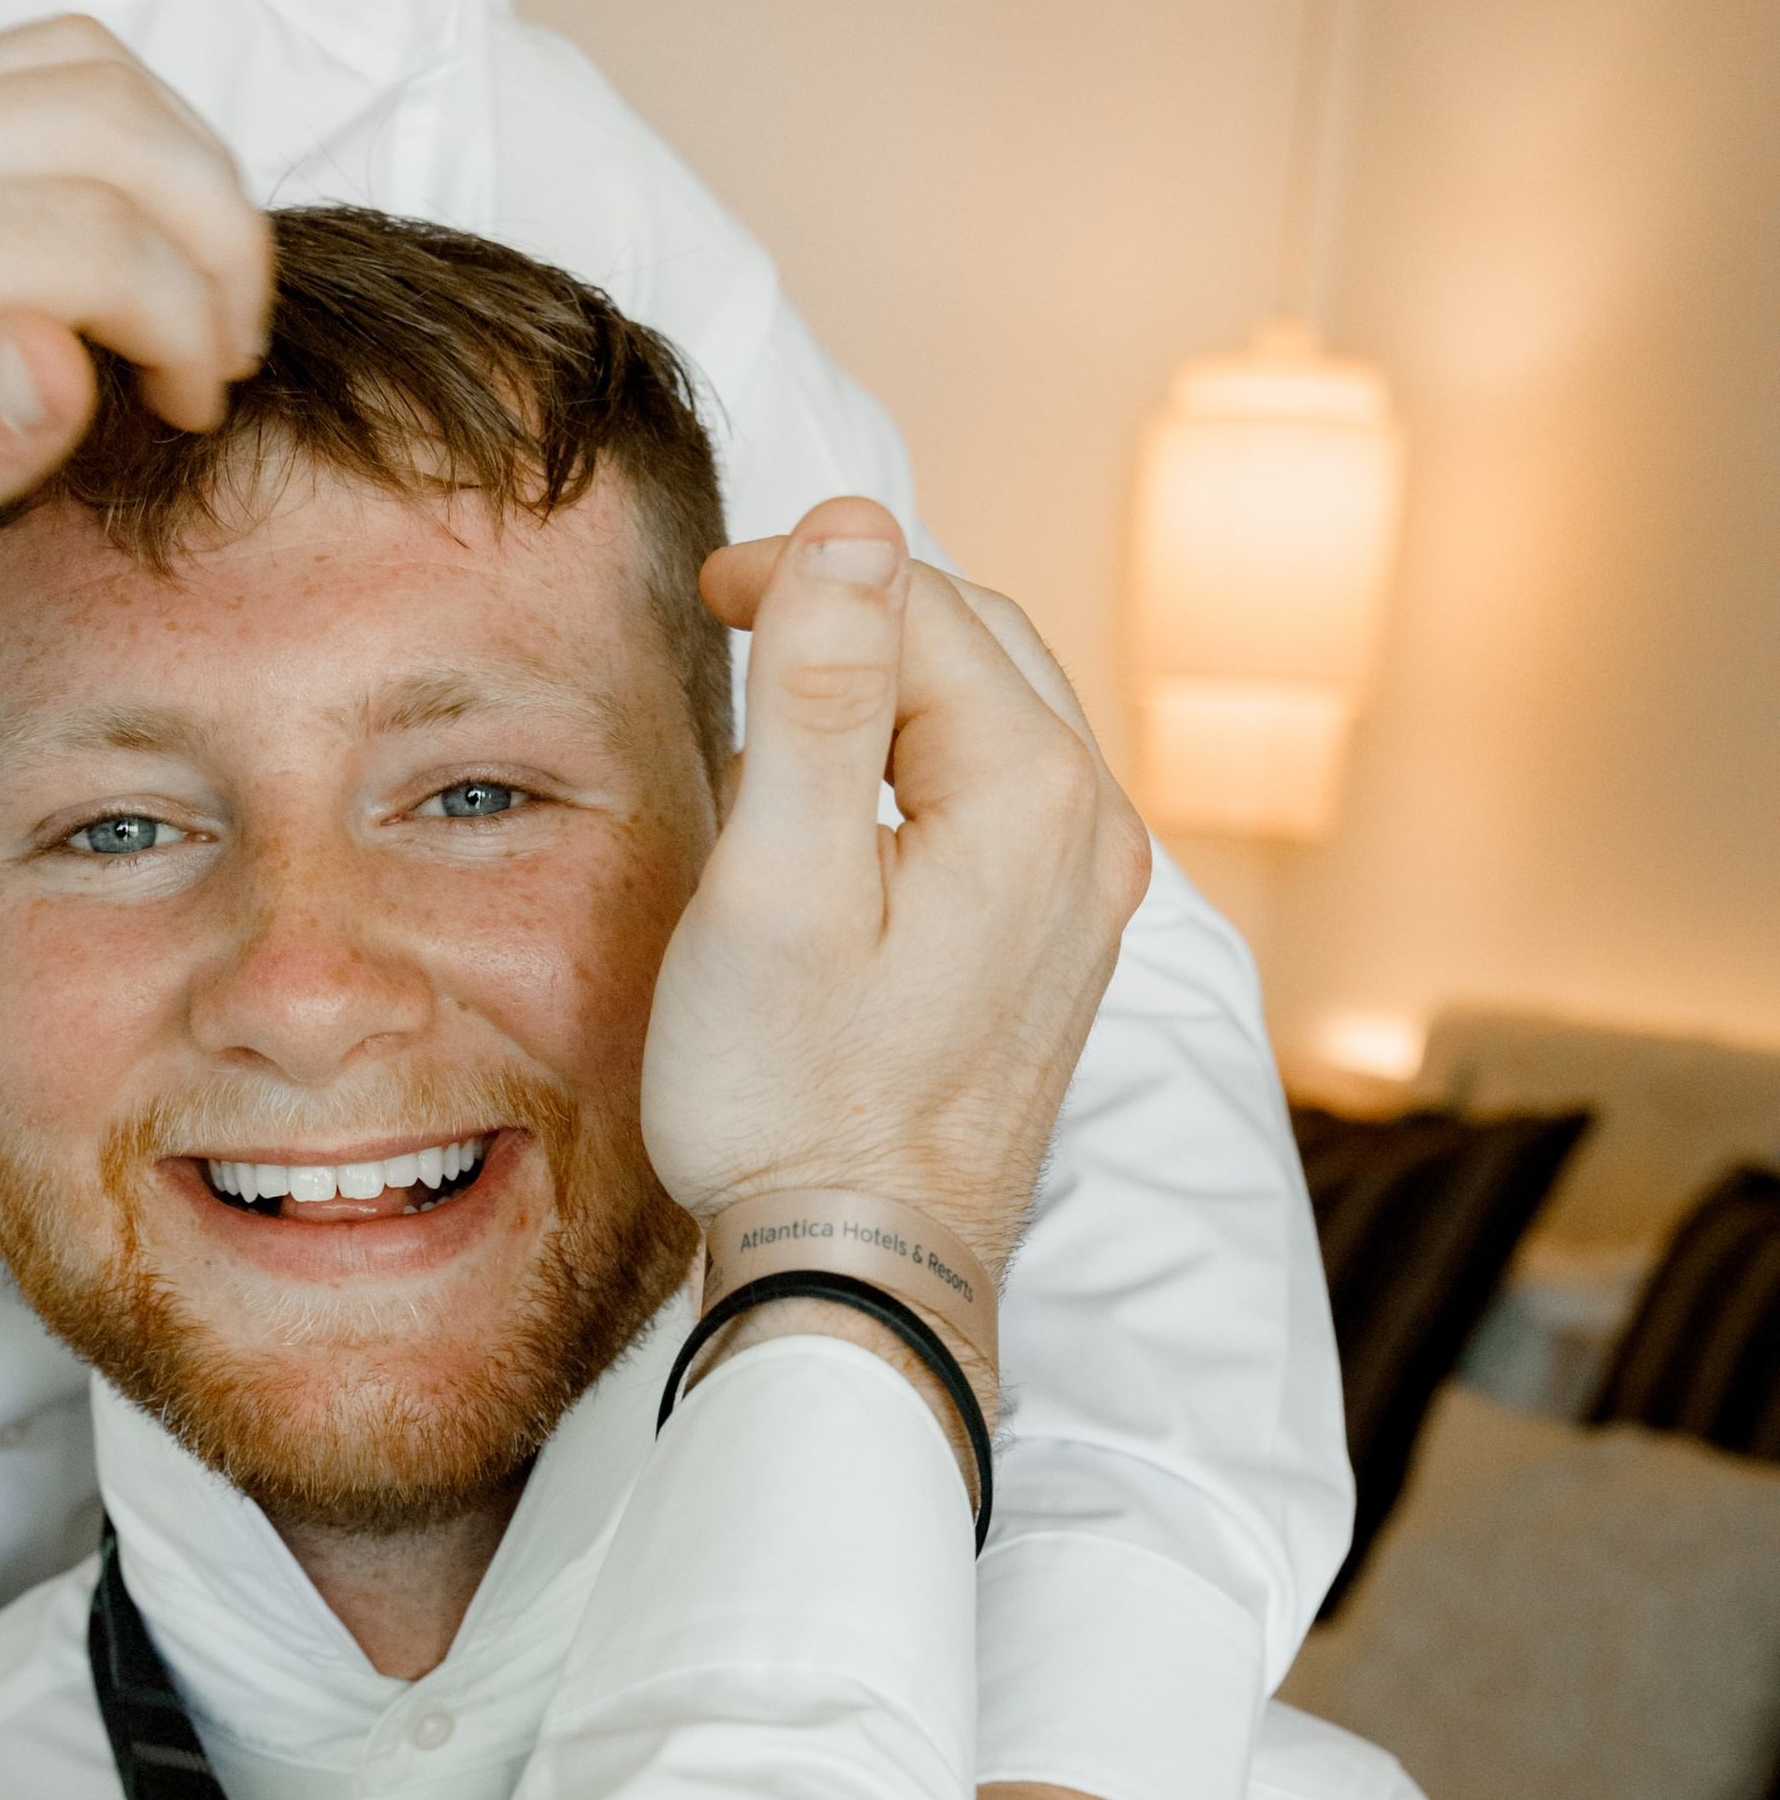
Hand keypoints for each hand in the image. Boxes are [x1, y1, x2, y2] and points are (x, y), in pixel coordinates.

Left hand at [0, 18, 271, 708]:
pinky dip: (122, 153)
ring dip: (179, 180)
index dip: (182, 324)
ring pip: (79, 70)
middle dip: (209, 241)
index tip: (184, 424)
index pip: (83, 232)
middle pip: (102, 115)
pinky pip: (29, 79)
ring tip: (191, 318)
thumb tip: (61, 361)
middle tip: (214, 373)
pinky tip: (130, 265)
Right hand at [642, 499, 1150, 1271]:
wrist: (860, 1270)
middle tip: (738, 617)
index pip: (918, 607)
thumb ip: (815, 693)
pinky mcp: (1062, 950)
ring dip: (900, 682)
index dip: (800, 576)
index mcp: (1031, 793)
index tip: (705, 592)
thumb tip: (850, 529)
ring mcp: (1091, 898)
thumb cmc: (795, 1098)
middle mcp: (1094, 833)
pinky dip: (930, 764)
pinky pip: (1007, 802)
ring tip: (787, 693)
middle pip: (978, 647)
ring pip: (999, 719)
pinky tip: (856, 804)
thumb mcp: (776, 883)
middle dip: (862, 612)